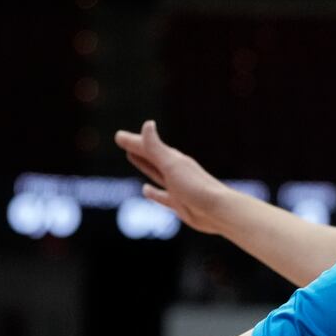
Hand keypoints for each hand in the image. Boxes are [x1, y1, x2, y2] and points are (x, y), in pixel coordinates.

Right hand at [114, 120, 231, 234]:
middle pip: (150, 156)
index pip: (147, 147)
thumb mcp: (172, 165)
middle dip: (136, 148)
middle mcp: (174, 171)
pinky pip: (161, 195)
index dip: (132, 141)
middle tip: (123, 139)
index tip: (118, 136)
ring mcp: (176, 187)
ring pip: (155, 172)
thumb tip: (147, 124)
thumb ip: (156, 148)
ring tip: (131, 156)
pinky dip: (152, 192)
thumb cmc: (196, 187)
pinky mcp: (178, 203)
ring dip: (143, 164)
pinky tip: (145, 190)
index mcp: (172, 160)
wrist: (218, 211)